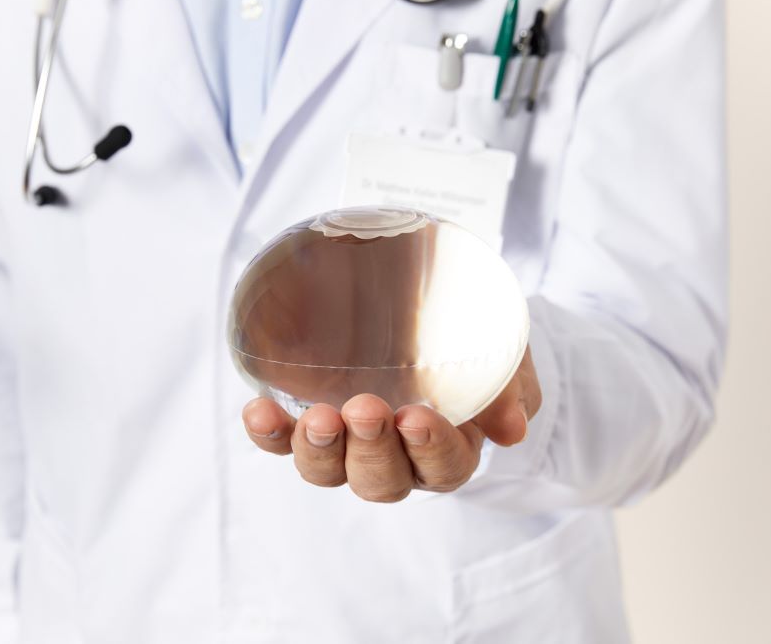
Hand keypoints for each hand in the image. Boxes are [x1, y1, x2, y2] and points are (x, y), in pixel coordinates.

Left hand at [241, 347, 541, 501]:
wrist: (426, 288)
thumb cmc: (469, 329)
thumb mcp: (501, 348)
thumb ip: (510, 386)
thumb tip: (511, 430)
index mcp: (449, 446)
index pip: (444, 468)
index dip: (431, 452)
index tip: (417, 418)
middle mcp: (395, 454)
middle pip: (382, 482)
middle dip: (372, 453)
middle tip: (365, 410)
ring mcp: (347, 441)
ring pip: (328, 472)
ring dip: (319, 452)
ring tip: (316, 418)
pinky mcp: (307, 417)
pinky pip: (281, 439)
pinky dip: (270, 433)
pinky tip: (258, 410)